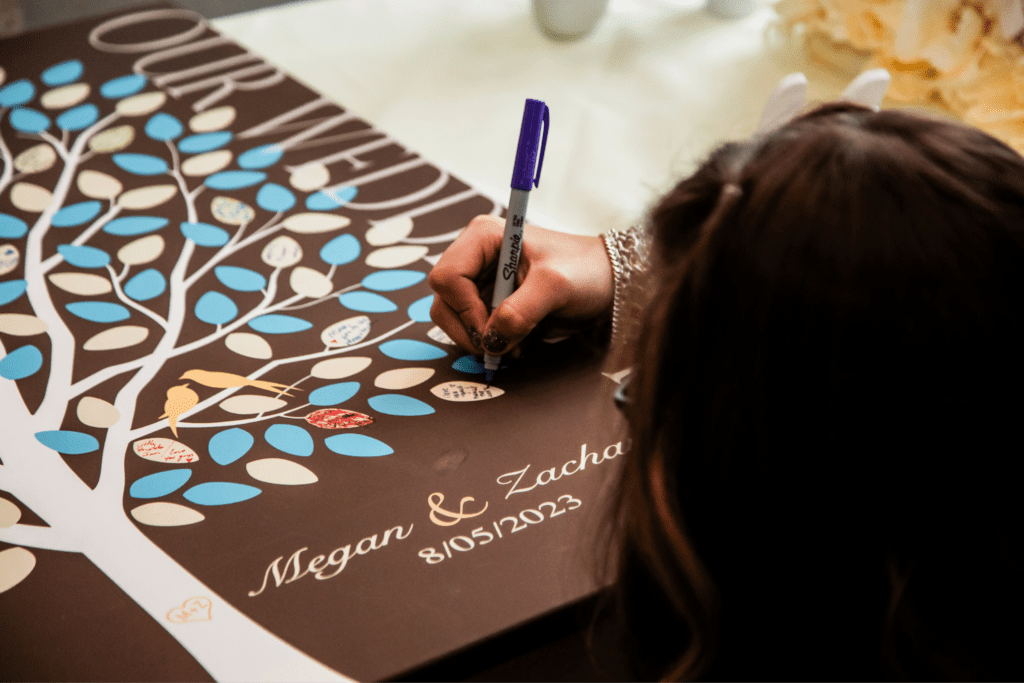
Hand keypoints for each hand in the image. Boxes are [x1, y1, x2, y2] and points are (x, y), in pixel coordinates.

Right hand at [428, 214, 613, 355]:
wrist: (609, 284)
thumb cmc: (586, 270)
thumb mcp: (555, 286)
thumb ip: (520, 312)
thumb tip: (492, 340)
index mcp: (483, 237)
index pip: (447, 277)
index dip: (464, 308)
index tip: (491, 328)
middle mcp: (477, 257)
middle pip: (444, 302)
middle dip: (468, 329)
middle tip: (499, 346)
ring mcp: (483, 282)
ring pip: (455, 320)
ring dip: (480, 340)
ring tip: (514, 346)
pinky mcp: (492, 303)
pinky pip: (474, 329)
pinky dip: (492, 342)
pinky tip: (518, 342)